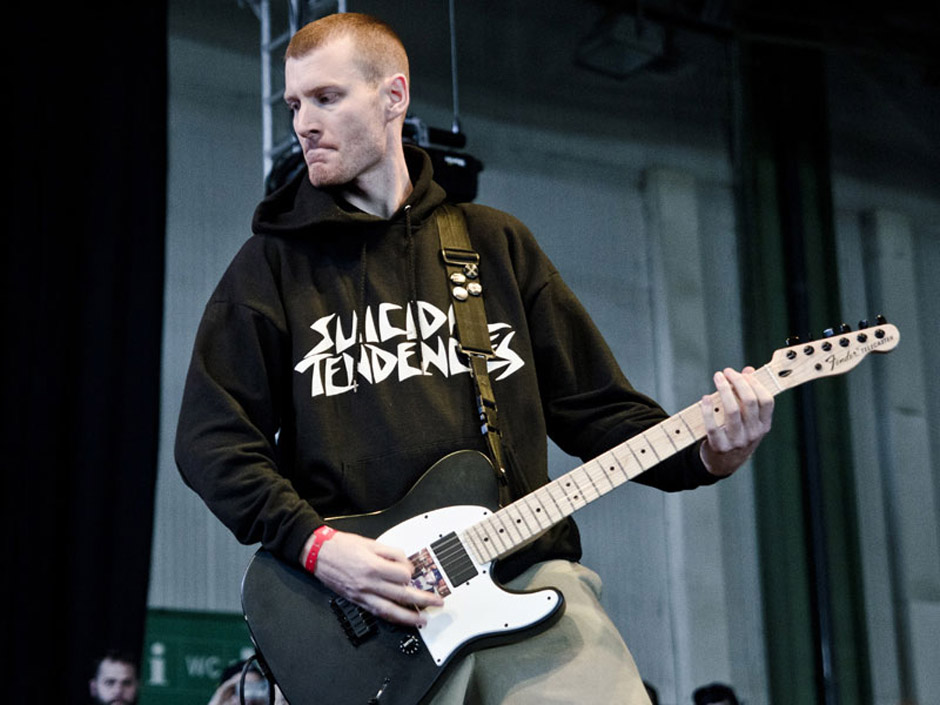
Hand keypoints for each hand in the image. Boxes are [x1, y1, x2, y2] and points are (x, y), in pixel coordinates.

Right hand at [301, 530, 443, 626]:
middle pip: (402, 595)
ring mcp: (363, 594)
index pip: (403, 575)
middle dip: (423, 599)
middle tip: (437, 601)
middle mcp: (369, 583)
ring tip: (423, 619)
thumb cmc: (342, 546)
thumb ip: (391, 553)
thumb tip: (406, 563)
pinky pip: (378, 613)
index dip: (412, 572)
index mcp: (373, 565)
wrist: (319, 553)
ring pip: (391, 610)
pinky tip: (402, 620)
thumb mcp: (370, 542)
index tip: (413, 570)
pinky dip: (392, 618)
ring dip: (410, 617)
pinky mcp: (358, 601)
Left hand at [699, 366, 773, 476]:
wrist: (724, 463)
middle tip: (726, 372)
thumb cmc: (737, 434)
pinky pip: (713, 425)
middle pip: (749, 401)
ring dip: (723, 389)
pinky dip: (708, 409)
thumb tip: (748, 370)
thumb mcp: (748, 419)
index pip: (767, 400)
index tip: (743, 373)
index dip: (755, 383)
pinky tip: (705, 398)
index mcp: (764, 425)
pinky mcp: (719, 446)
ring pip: (732, 410)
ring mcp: (737, 441)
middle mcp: (753, 434)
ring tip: (717, 377)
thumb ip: (749, 394)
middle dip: (737, 381)